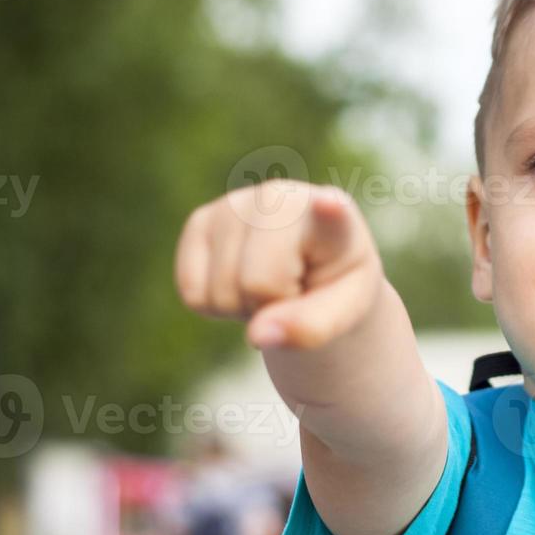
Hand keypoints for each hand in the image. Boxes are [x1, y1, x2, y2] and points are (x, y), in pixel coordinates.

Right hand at [174, 180, 382, 350]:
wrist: (305, 270)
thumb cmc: (332, 289)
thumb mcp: (342, 315)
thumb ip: (311, 328)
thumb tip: (259, 335)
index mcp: (336, 222)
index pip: (333, 214)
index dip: (329, 211)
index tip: (333, 204)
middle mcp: (280, 199)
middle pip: (257, 284)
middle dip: (270, 306)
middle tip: (292, 292)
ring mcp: (234, 204)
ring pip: (220, 293)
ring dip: (244, 307)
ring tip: (271, 284)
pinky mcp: (200, 219)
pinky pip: (192, 293)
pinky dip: (215, 306)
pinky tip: (241, 282)